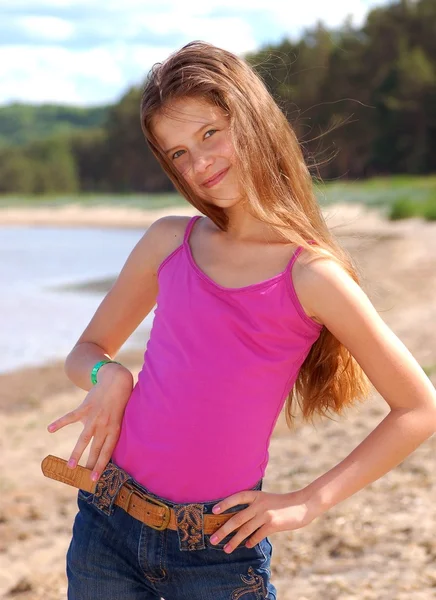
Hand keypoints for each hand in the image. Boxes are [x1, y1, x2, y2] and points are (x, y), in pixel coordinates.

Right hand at [47, 364, 133, 480]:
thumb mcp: (119, 419)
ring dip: (76, 453)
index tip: (94, 479)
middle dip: (90, 465)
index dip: (101, 466)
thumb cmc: (118, 403)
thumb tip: (98, 447)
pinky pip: (71, 417)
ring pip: (84, 438)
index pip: (107, 451)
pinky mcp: (85, 408)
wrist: (116, 381)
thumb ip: (107, 433)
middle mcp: (104, 425)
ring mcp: (94, 417)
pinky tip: (50, 429)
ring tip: (70, 466)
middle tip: (83, 479)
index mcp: (114, 429)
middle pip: (96, 448)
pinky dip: (60, 423)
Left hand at [209, 488, 316, 552]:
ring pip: (245, 530)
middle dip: (223, 530)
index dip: (224, 504)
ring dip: (234, 541)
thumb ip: (254, 507)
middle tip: (212, 539)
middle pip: (237, 518)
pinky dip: (251, 541)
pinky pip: (258, 535)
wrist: (302, 504)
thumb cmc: (282, 503)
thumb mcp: (266, 500)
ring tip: (226, 549)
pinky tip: (246, 545)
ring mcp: (266, 514)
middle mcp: (259, 504)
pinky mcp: (273, 524)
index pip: (236, 498)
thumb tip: (238, 523)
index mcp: (256, 495)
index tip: (213, 511)